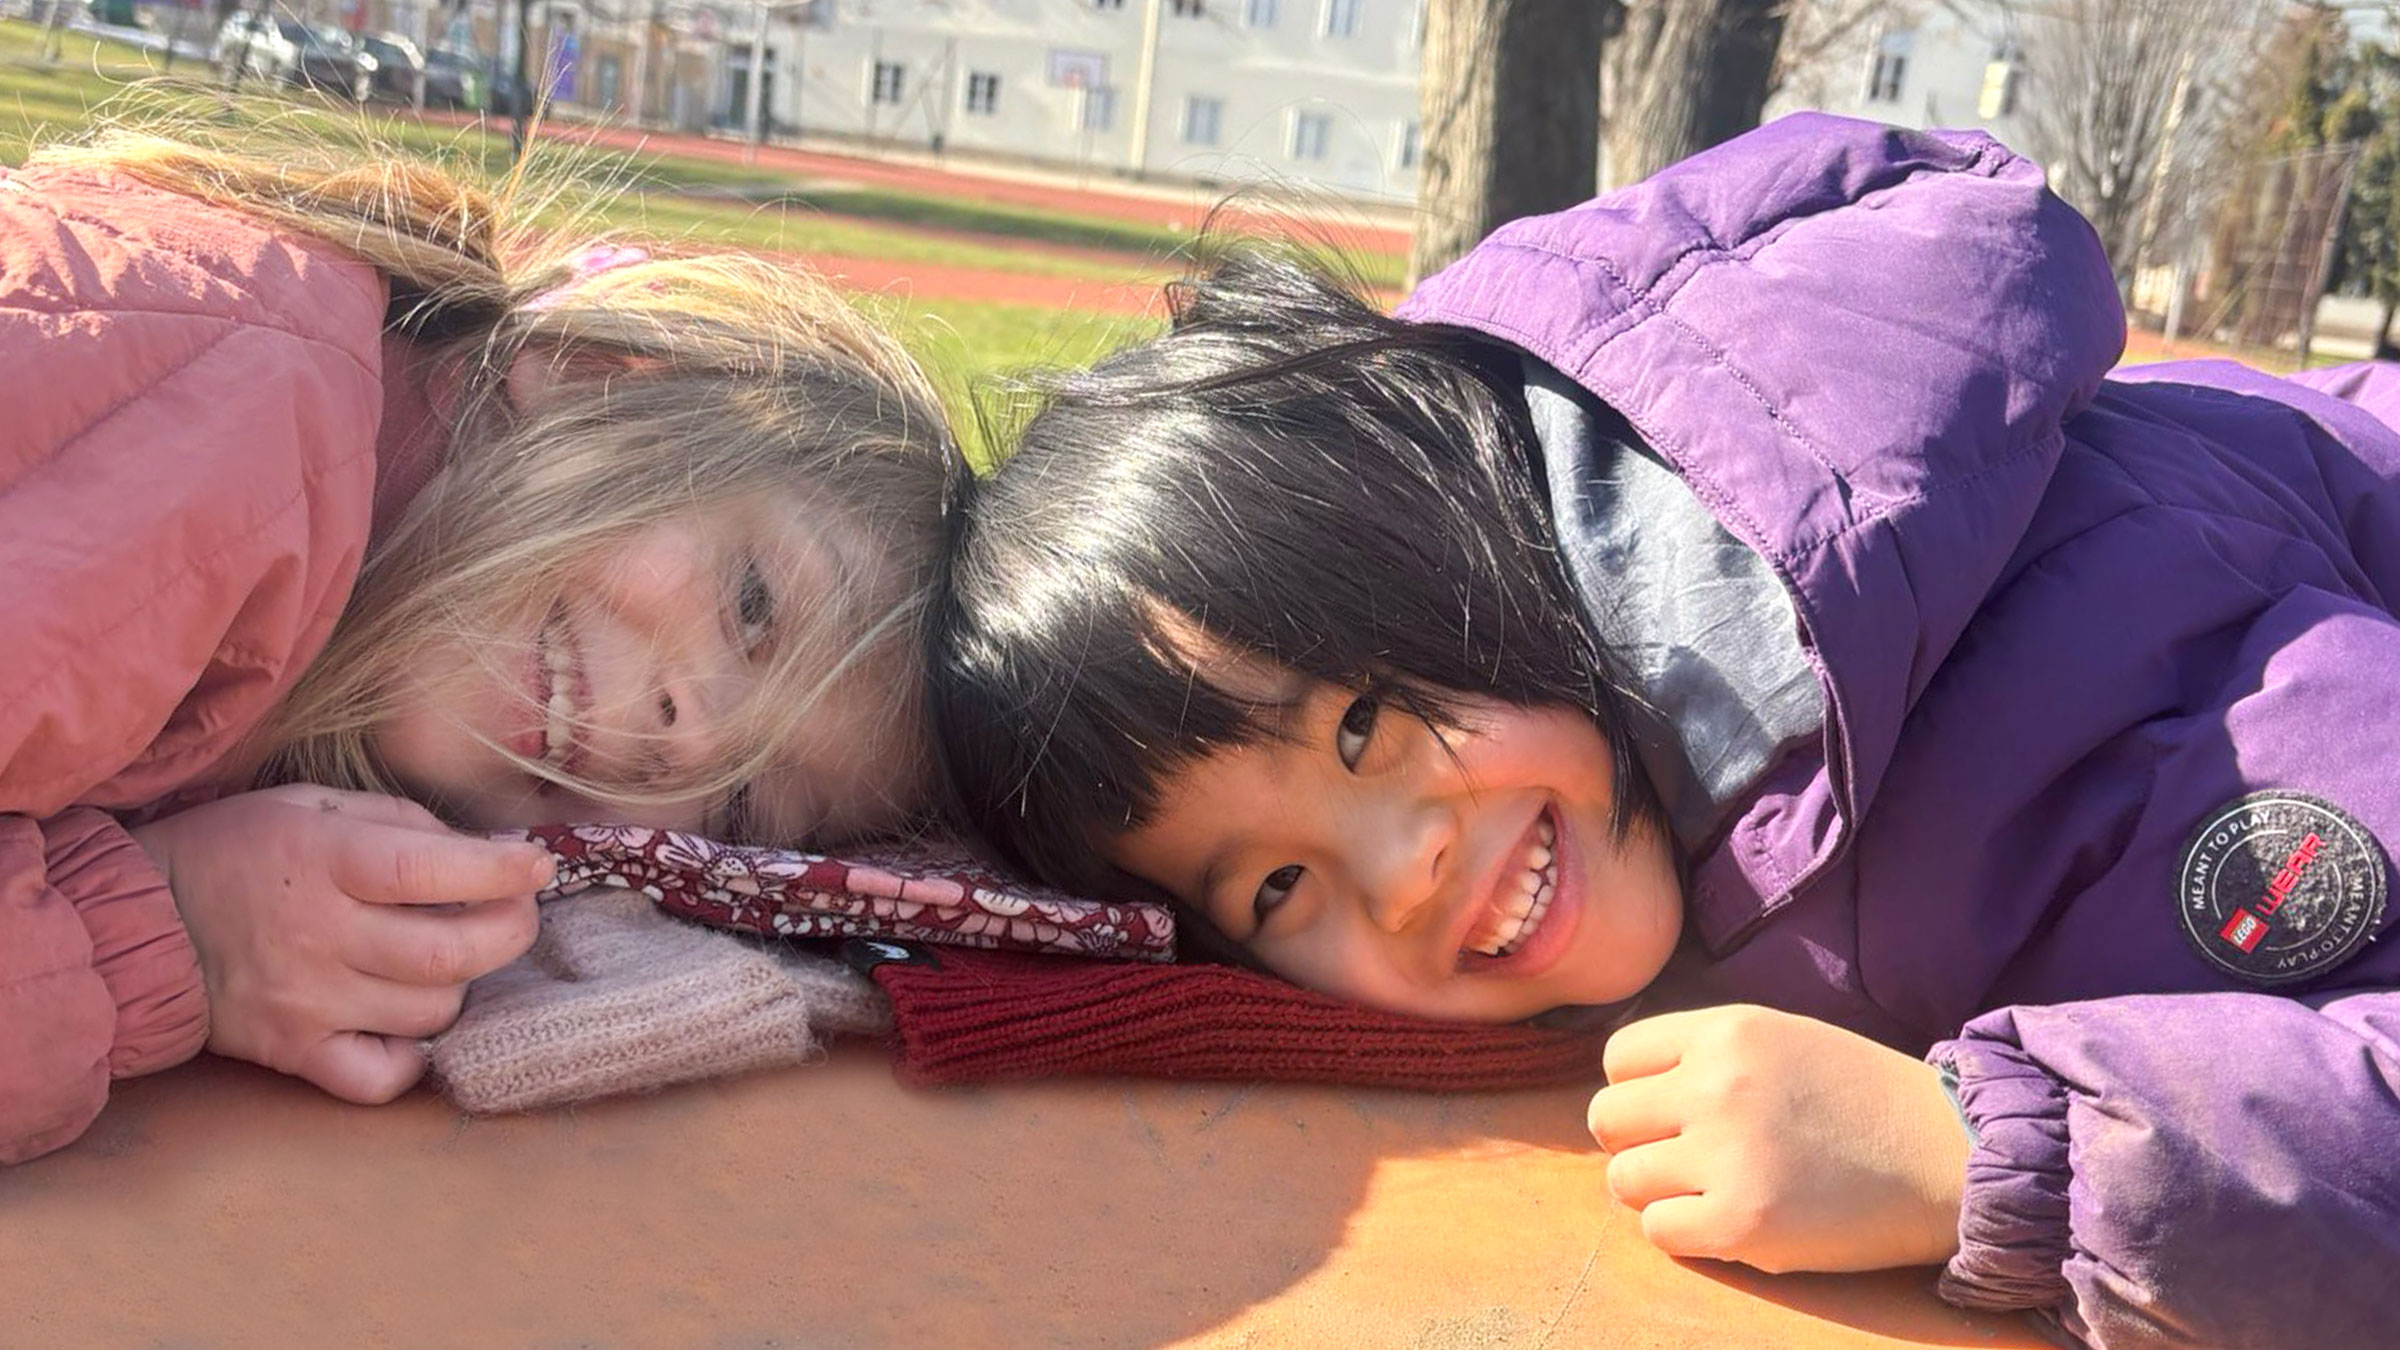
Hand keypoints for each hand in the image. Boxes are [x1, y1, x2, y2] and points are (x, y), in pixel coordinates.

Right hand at [131, 786, 550, 1104]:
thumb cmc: (237, 850)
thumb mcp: (313, 804)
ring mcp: (308, 1002)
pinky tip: (412, 1021)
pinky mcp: (295, 1052)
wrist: (141, 922)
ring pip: (430, 1012)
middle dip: (509, 931)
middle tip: (517, 911)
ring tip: (451, 955)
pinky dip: (414, 1057)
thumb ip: (400, 821)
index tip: (538, 863)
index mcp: (324, 861)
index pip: (431, 871)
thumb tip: (487, 849)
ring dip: (463, 984)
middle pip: (449, 955)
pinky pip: (379, 1077)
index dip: (500, 870)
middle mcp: (319, 936)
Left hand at [1585, 1005, 1969, 1273]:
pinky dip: (1686, 1234)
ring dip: (1659, 1193)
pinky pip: (1659, 1231)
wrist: (1952, 1157)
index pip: (1618, 1059)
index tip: (1676, 1113)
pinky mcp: (1744, 1221)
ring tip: (1714, 1191)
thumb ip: (1705, 1056)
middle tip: (1689, 1160)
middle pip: (1608, 1119)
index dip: (1640, 1092)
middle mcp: (1716, 1083)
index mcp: (1726, 1030)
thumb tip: (1627, 1091)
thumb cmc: (1864, 1100)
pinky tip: (1731, 1223)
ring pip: (1624, 1179)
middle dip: (1639, 1143)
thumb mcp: (1781, 1039)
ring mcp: (1727, 1152)